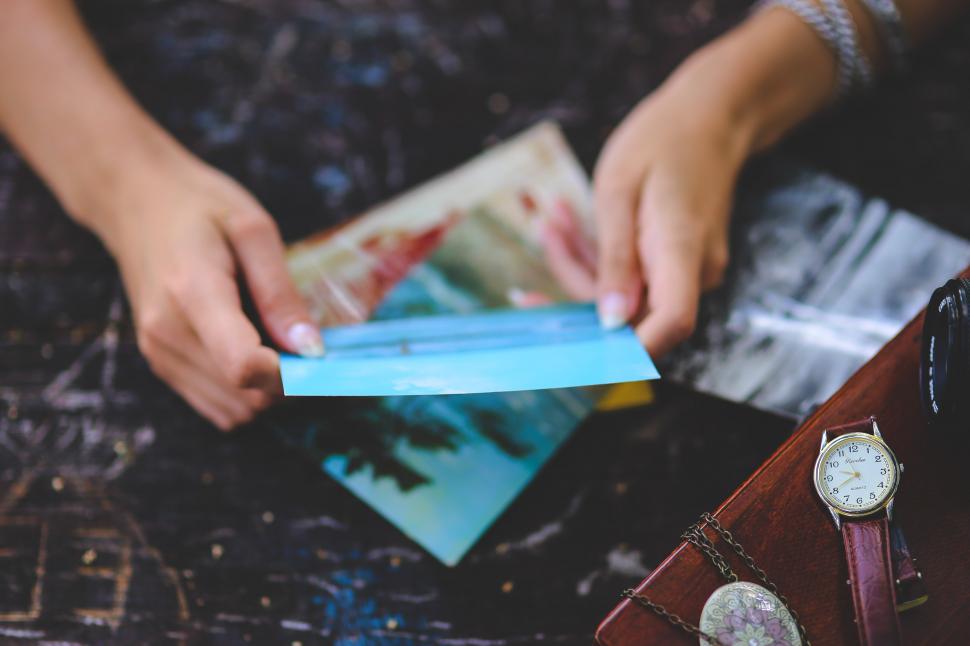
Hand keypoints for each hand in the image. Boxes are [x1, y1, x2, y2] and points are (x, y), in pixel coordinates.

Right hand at [85, 149, 321, 429]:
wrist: (136, 202)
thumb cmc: (201, 206)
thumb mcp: (253, 229)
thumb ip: (280, 292)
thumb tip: (311, 349)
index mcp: (193, 292)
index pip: (244, 366)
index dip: (289, 374)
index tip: (314, 353)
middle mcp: (168, 333)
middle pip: (245, 396)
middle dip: (286, 382)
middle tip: (297, 338)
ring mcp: (159, 353)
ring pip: (234, 411)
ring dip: (267, 390)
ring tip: (269, 338)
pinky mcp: (160, 364)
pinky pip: (217, 406)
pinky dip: (245, 393)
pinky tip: (249, 349)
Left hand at [581, 6, 846, 356]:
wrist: (710, 116)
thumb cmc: (663, 141)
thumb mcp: (620, 190)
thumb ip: (615, 259)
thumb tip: (610, 322)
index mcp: (682, 252)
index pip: (670, 324)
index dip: (628, 351)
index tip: (574, 351)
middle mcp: (694, 272)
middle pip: (631, 315)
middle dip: (575, 286)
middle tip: (545, 235)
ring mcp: (688, 272)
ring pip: (625, 297)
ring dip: (580, 266)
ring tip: (556, 219)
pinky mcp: (676, 266)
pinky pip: (632, 279)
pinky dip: (598, 258)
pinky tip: (573, 224)